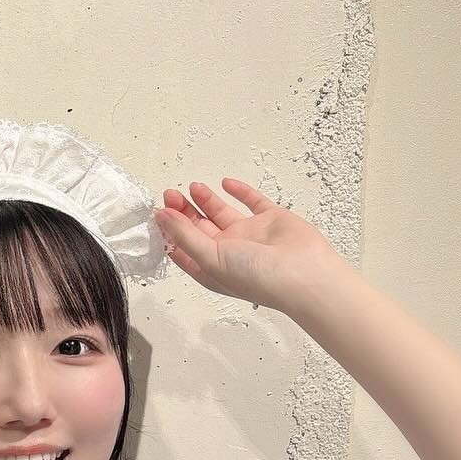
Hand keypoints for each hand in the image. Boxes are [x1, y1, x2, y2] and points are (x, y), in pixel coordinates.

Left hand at [155, 178, 347, 312]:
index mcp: (211, 268)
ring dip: (205, 200)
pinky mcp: (271, 219)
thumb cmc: (257, 276)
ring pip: (222, 213)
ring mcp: (250, 235)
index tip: (156, 213)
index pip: (183, 249)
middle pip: (198, 228)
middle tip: (171, 194)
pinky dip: (240, 191)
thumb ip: (184, 235)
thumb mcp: (209, 257)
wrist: (304, 273)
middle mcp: (229, 252)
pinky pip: (252, 201)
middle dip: (183, 211)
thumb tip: (161, 216)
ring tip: (190, 186)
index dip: (169, 233)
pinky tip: (225, 183)